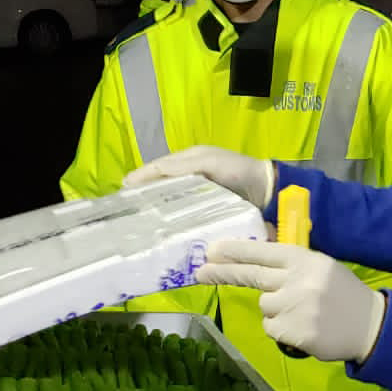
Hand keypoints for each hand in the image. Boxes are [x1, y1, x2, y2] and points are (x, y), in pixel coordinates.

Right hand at [124, 146, 276, 208]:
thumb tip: (149, 174)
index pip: (158, 168)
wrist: (269, 190)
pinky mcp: (208, 209)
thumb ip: (181, 166)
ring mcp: (200, 193)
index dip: (140, 178)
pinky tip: (165, 231)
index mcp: (190, 159)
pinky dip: (173, 219)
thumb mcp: (209, 162)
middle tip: (127, 212)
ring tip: (140, 223)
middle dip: (145, 196)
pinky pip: (185, 213)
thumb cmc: (240, 171)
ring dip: (157, 210)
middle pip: (162, 185)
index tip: (122, 191)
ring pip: (172, 201)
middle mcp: (192, 175)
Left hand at [196, 240, 386, 362]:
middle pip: (252, 276)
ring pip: (265, 306)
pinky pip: (272, 328)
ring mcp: (295, 306)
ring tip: (302, 313)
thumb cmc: (343, 295)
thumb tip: (256, 260)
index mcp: (305, 260)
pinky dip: (283, 331)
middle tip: (200, 272)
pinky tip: (304, 328)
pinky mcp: (294, 331)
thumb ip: (292, 264)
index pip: (263, 252)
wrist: (370, 325)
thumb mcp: (321, 268)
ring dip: (276, 311)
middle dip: (223, 273)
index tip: (212, 250)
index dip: (236, 251)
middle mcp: (297, 280)